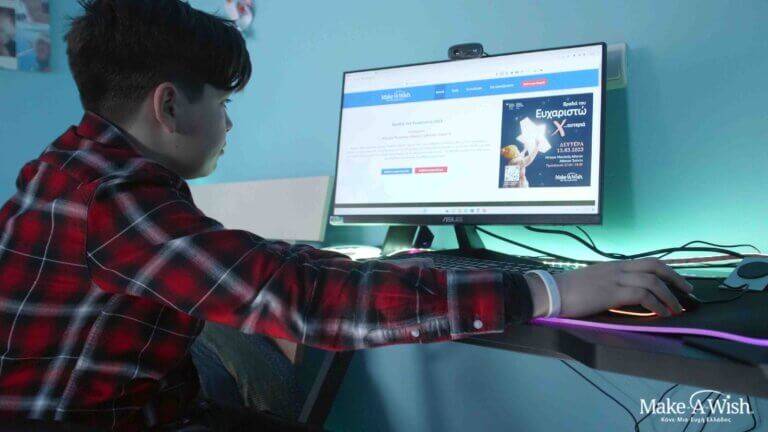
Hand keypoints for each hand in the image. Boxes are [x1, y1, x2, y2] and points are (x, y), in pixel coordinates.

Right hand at [545, 258, 693, 317]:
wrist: (552, 292)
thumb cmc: (567, 290)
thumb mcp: (592, 281)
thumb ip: (609, 283)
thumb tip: (623, 294)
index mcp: (613, 266)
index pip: (646, 263)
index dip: (666, 272)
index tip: (676, 282)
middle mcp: (617, 268)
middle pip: (655, 266)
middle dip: (675, 278)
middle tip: (687, 291)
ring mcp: (615, 279)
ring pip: (653, 281)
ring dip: (669, 296)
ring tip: (676, 308)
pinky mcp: (612, 293)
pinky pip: (643, 295)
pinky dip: (657, 304)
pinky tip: (661, 313)